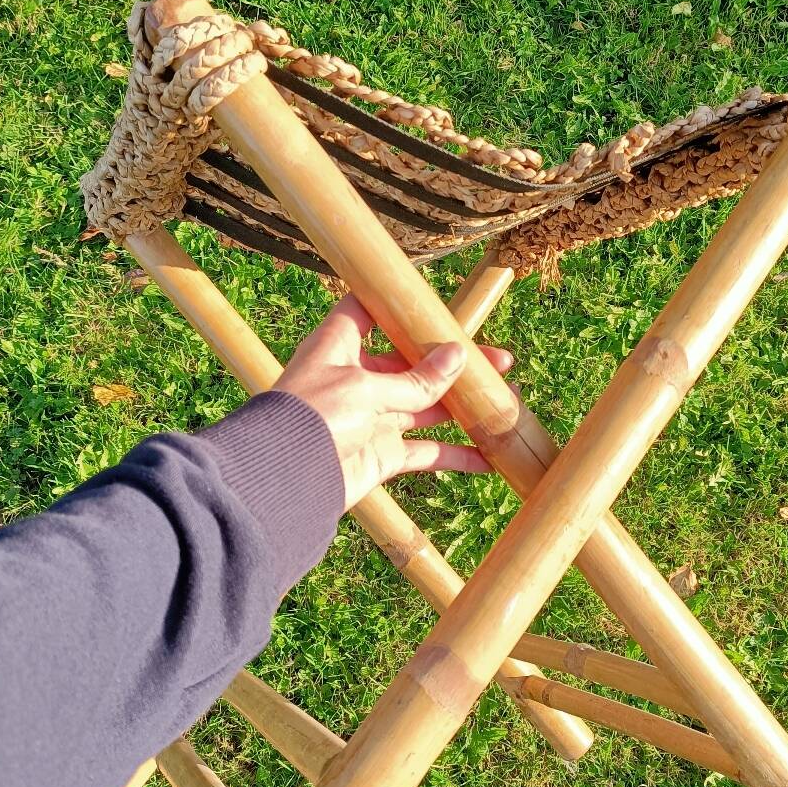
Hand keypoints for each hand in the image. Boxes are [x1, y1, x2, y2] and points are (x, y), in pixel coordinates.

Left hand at [273, 295, 510, 511]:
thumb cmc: (314, 417)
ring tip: (504, 400)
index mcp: (341, 345)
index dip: (401, 306)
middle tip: (499, 361)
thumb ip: (416, 379)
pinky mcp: (380, 454)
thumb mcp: (367, 388)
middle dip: (454, 363)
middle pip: (413, 362)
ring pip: (426, 406)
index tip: (438, 304)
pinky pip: (425, 451)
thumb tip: (458, 356)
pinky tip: (488, 458)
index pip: (370, 312)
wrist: (283, 482)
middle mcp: (356, 378)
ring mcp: (370, 418)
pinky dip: (454, 455)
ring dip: (462, 405)